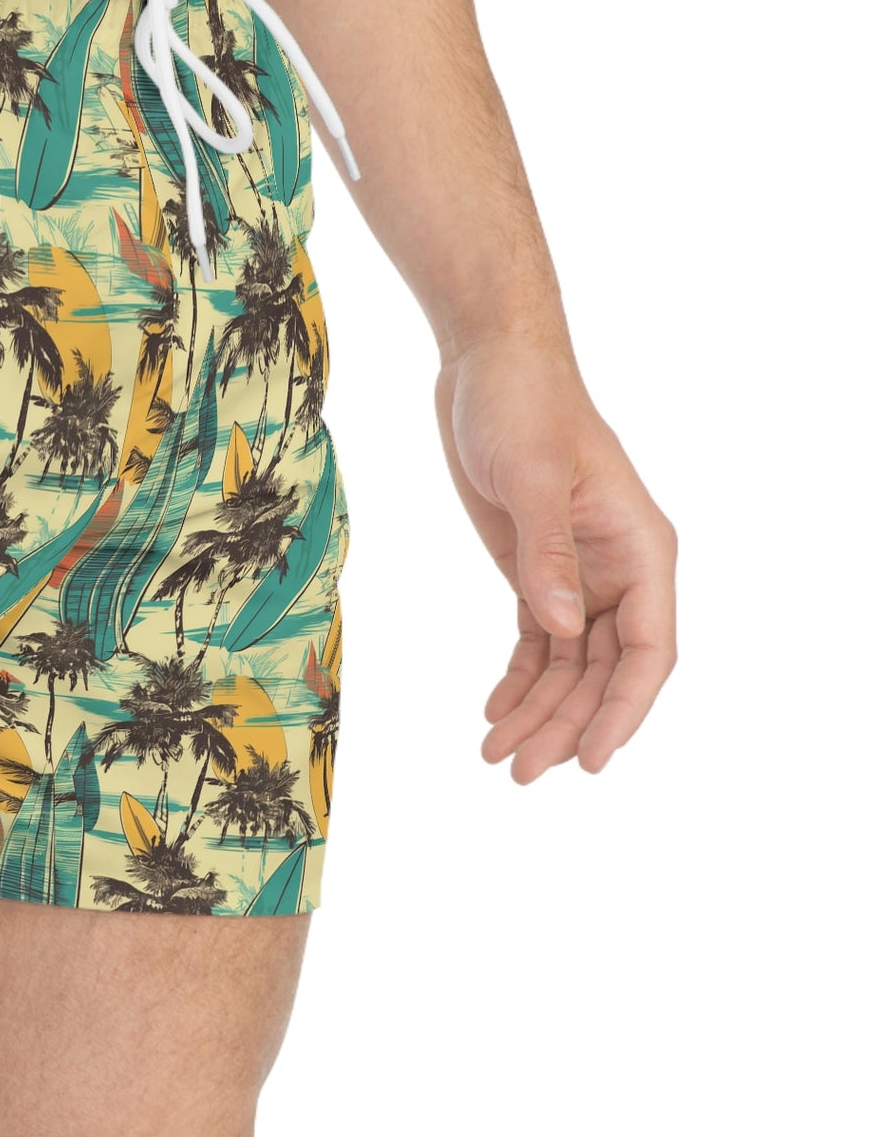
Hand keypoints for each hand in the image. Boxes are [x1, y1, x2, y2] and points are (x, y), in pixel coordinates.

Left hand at [434, 337, 677, 780]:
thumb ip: (548, 552)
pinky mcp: (537, 568)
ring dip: (538, 711)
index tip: (589, 759)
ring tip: (496, 756)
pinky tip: (495, 710)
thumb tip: (562, 627)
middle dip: (565, 724)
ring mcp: (579, 572)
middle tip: (517, 771)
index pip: (647, 650)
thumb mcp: (533, 475)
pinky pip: (539, 640)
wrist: (489, 365)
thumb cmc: (523, 406)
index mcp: (642, 550)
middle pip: (604, 670)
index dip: (622, 710)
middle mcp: (620, 570)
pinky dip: (519, 678)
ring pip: (569, 664)